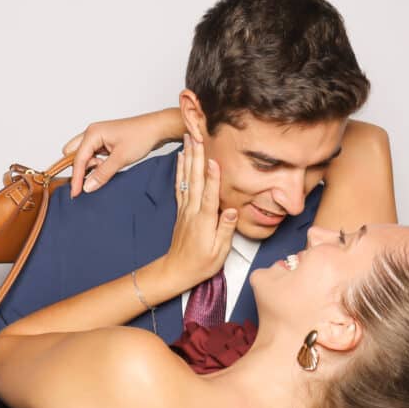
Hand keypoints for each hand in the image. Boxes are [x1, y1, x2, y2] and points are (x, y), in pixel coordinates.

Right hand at [63, 110, 179, 198]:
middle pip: (73, 154)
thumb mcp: (121, 158)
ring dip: (91, 166)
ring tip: (108, 169)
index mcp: (93, 133)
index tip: (76, 193)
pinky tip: (109, 167)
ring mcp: (98, 137)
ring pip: (84, 156)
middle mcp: (92, 133)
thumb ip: (102, 174)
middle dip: (80, 168)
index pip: (77, 159)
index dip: (76, 178)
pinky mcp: (105, 142)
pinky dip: (97, 164)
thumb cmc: (141, 136)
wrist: (157, 128)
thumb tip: (87, 187)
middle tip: (94, 176)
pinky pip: (93, 156)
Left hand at [164, 134, 237, 284]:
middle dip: (197, 157)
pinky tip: (181, 157)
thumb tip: (232, 211)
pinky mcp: (182, 209)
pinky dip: (180, 169)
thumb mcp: (218, 252)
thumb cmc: (200, 264)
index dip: (213, 178)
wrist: (176, 270)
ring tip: (189, 138)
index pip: (209, 195)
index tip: (214, 160)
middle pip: (196, 180)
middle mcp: (193, 211)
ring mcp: (185, 209)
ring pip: (187, 179)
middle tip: (198, 137)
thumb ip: (225, 230)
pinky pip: (180, 185)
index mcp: (204, 221)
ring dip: (188, 157)